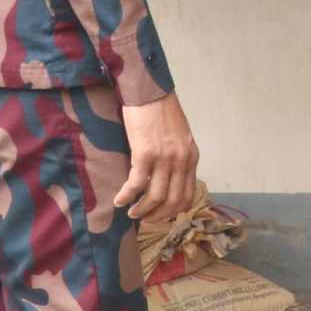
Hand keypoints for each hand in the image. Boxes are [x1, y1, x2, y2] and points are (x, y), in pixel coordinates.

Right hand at [117, 93, 199, 222]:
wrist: (149, 92)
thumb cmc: (161, 113)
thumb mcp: (179, 138)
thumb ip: (177, 158)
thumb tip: (167, 179)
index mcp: (191, 157)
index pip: (188, 194)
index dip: (174, 211)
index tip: (160, 216)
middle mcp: (182, 160)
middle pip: (174, 201)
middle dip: (158, 215)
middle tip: (144, 219)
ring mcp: (165, 158)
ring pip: (156, 197)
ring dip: (142, 210)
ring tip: (131, 212)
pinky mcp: (145, 154)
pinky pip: (136, 184)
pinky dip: (127, 196)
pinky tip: (119, 200)